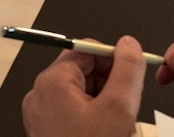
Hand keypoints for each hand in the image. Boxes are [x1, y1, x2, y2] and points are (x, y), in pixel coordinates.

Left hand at [22, 37, 145, 136]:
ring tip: (118, 125)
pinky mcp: (46, 131)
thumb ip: (127, 70)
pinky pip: (72, 113)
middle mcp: (40, 94)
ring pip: (80, 93)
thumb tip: (129, 44)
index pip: (86, 49)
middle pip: (82, 71)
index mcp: (52, 81)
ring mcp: (41, 115)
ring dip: (104, 102)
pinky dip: (93, 118)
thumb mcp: (119, 108)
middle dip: (109, 83)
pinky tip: (107, 132)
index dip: (113, 57)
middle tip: (127, 104)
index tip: (133, 71)